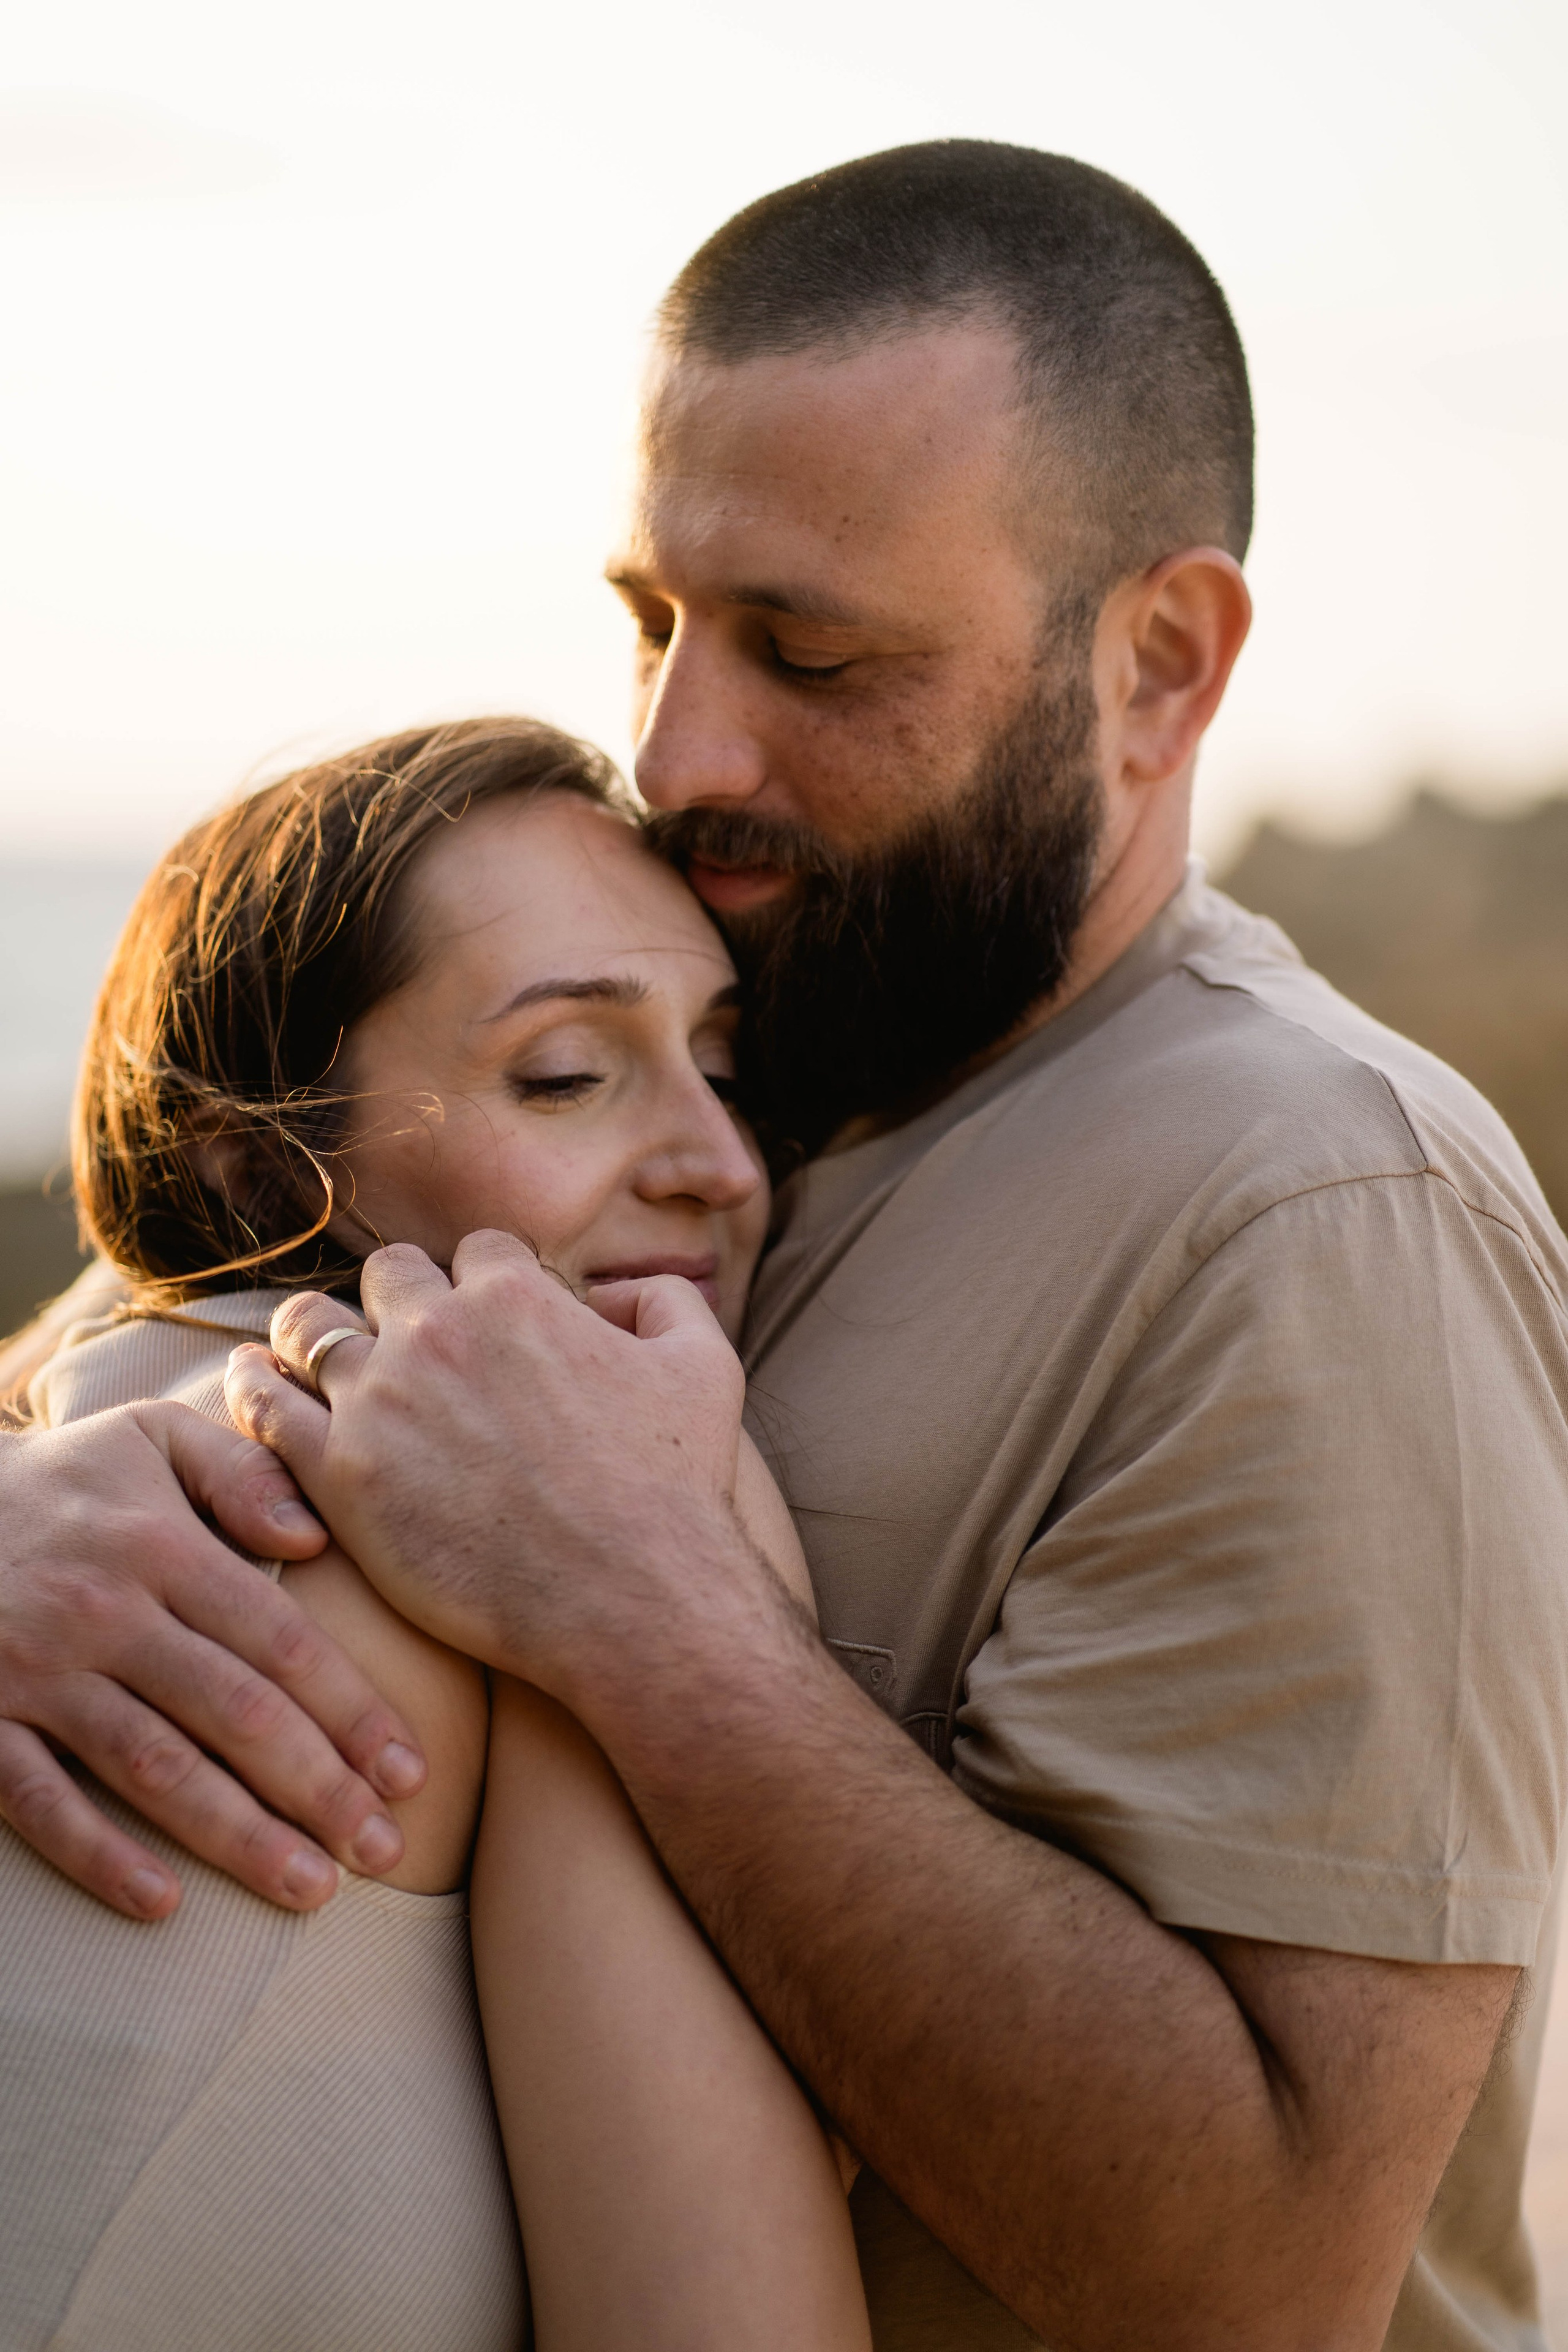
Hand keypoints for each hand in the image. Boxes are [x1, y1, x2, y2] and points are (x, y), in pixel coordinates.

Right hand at [0, 1401, 426, 1918]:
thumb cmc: (65, 1478)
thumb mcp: (151, 1437)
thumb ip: (241, 1473)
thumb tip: (316, 1536)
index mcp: (161, 1548)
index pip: (279, 1641)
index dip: (352, 1711)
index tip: (411, 1773)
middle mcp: (106, 1614)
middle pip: (233, 1713)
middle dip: (318, 1788)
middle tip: (385, 1851)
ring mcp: (37, 1674)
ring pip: (153, 1768)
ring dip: (236, 1835)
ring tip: (312, 1889)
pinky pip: (37, 1800)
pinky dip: (97, 1854)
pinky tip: (162, 1904)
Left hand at [224, 1232, 748, 1698]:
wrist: (633, 1601)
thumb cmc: (675, 1491)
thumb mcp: (706, 1367)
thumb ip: (665, 1301)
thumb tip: (615, 1292)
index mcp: (516, 1296)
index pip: (476, 1252)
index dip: (486, 1284)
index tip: (489, 1325)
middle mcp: (437, 1332)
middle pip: (389, 1277)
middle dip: (403, 1301)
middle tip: (414, 1348)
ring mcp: (379, 1401)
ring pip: (311, 1327)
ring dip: (322, 1335)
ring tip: (326, 1361)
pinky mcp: (339, 1475)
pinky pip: (266, 1406)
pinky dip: (259, 1388)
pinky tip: (261, 1388)